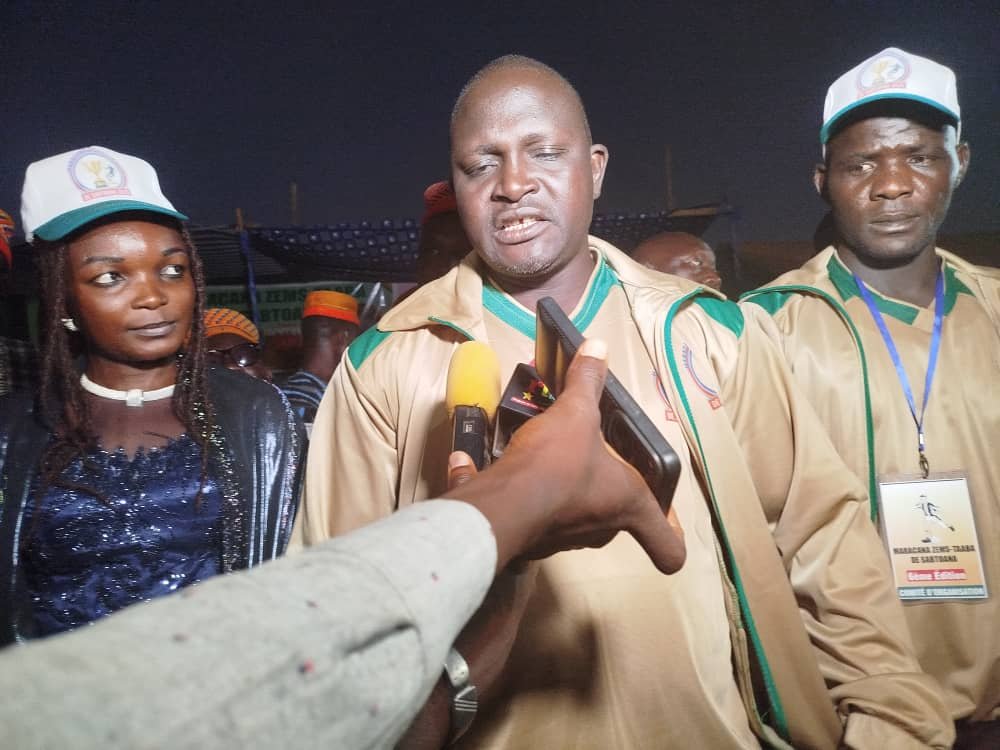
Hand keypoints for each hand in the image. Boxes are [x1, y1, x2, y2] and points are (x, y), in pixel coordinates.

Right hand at [445, 338, 685, 574]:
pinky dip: (525, 494)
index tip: (673, 529)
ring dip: (568, 492)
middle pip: (617, 518)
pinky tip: (502, 469)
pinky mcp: (532, 539)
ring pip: (577, 517)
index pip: (667, 544)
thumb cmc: (557, 463)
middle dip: (607, 491)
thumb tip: (598, 346)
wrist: (502, 503)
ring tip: (548, 456)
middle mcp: (602, 529)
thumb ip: (587, 382)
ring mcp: (567, 539)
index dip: (674, 537)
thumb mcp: (575, 413)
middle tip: (593, 459)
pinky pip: (537, 515)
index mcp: (629, 504)